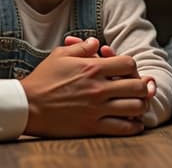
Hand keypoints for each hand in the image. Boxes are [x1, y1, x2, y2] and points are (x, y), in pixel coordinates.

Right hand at [20, 37, 150, 137]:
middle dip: (143, 85)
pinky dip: (134, 126)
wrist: (28, 105)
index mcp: (91, 68)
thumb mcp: (60, 55)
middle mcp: (98, 88)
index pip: (128, 64)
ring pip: (135, 108)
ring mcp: (97, 109)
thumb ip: (82, 47)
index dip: (132, 66)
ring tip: (138, 104)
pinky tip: (135, 122)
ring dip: (141, 105)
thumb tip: (97, 42)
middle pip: (137, 86)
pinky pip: (123, 128)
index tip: (128, 70)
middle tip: (141, 87)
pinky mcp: (92, 126)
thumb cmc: (43, 79)